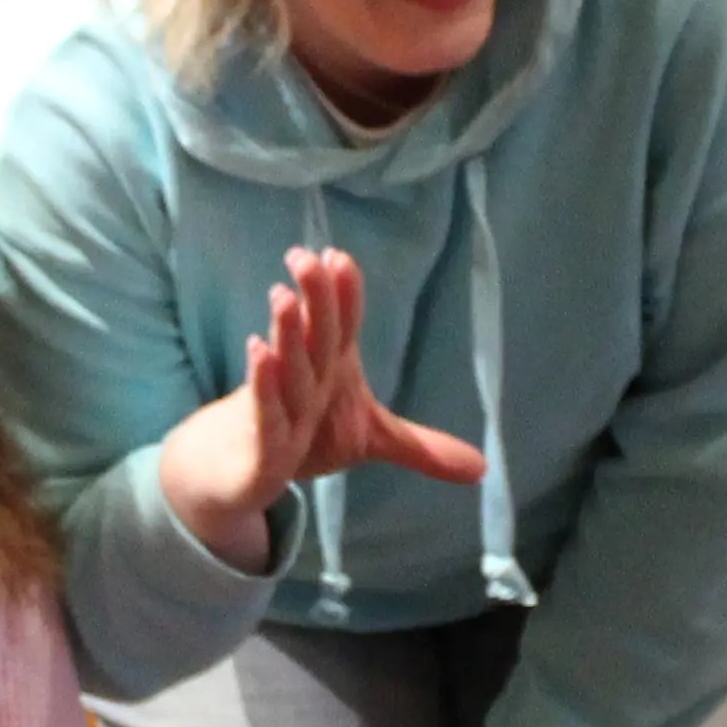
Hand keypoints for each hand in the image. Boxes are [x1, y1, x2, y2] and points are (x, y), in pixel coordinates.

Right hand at [153, 248, 484, 569]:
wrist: (244, 470)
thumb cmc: (308, 435)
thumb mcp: (370, 440)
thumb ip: (423, 448)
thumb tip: (482, 468)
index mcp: (334, 369)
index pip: (343, 326)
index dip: (345, 295)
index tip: (341, 257)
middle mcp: (309, 378)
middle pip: (317, 334)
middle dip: (315, 296)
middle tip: (304, 256)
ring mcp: (284, 403)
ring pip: (290, 365)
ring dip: (287, 330)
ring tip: (282, 294)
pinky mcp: (263, 437)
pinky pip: (265, 406)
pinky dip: (262, 380)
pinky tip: (256, 348)